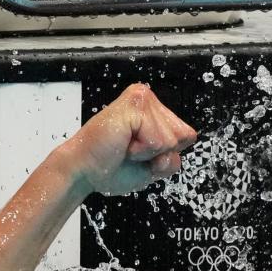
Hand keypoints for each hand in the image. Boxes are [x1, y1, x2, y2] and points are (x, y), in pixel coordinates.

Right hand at [58, 83, 197, 195]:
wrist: (84, 172)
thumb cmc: (111, 167)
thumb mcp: (154, 168)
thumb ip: (173, 158)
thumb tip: (182, 140)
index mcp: (155, 112)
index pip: (187, 137)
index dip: (166, 155)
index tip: (140, 154)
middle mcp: (150, 100)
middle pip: (182, 137)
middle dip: (158, 154)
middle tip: (130, 151)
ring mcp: (143, 98)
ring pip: (170, 140)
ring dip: (147, 153)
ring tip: (124, 146)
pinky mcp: (136, 103)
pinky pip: (158, 139)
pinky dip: (141, 150)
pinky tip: (123, 143)